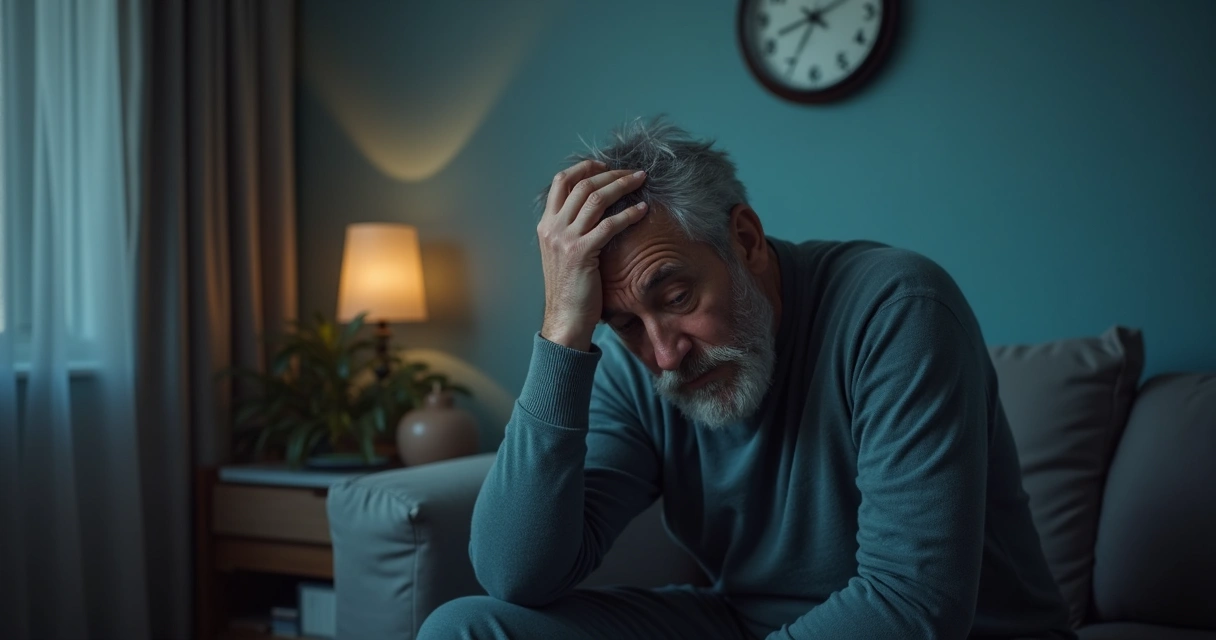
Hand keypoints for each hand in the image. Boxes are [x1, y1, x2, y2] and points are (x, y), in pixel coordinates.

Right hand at [537, 160, 648, 350]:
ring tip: (641, 180)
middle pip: (582, 184)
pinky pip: (608, 225)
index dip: (585, 168)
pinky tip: (642, 210)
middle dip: (610, 173)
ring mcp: (565, 239)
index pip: (562, 181)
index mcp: (546, 225)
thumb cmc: (570, 289)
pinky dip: (628, 214)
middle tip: (632, 171)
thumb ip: (571, 231)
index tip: (606, 166)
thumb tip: (592, 212)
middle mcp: (553, 227)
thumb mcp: (562, 254)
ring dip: (621, 185)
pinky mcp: (581, 253)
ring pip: (595, 198)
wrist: (564, 318)